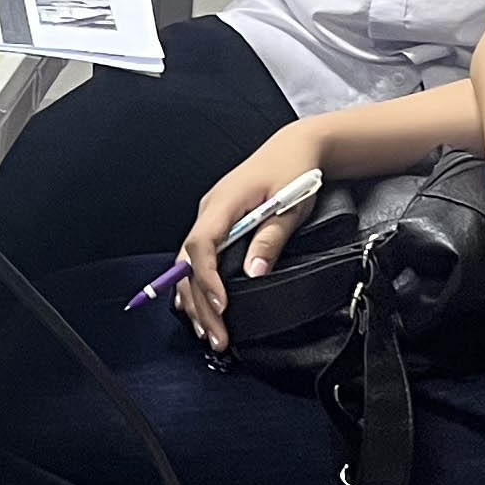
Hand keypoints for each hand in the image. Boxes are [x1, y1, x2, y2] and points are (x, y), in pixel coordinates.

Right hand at [174, 123, 326, 351]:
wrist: (295, 147)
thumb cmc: (295, 171)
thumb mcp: (291, 205)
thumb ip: (271, 239)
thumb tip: (254, 273)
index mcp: (224, 202)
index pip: (202, 243)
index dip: (207, 278)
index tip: (221, 306)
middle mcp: (209, 210)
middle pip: (189, 262)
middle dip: (199, 303)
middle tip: (217, 336)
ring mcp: (210, 217)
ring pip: (188, 264)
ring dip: (195, 300)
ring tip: (208, 332)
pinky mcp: (216, 224)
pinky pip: (197, 258)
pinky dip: (196, 285)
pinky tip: (198, 308)